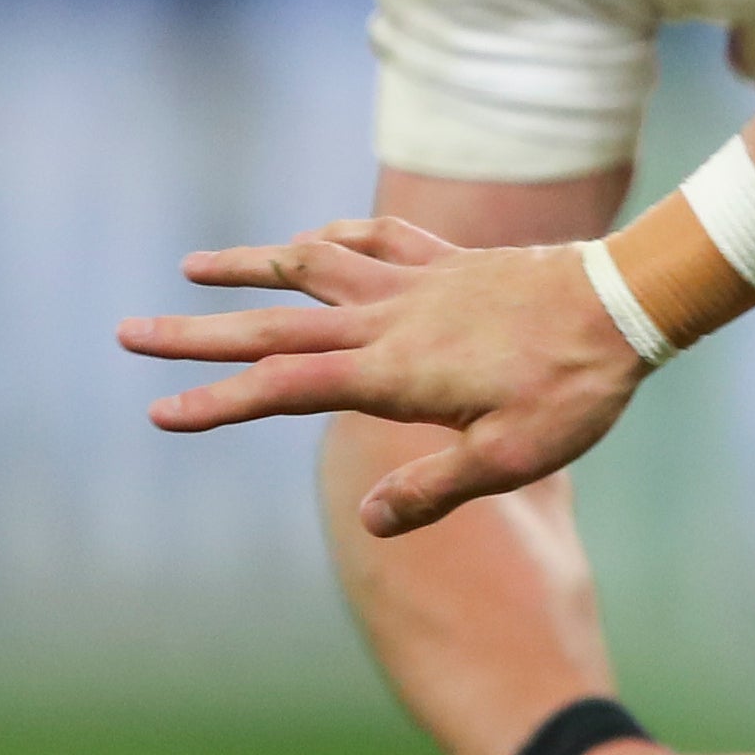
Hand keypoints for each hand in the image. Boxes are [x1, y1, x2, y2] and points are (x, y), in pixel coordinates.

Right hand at [117, 217, 645, 532]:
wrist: (626, 302)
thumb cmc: (573, 389)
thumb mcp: (510, 458)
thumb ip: (433, 488)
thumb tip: (367, 520)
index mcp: (393, 371)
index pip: (285, 388)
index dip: (219, 402)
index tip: (159, 411)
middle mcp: (389, 318)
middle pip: (274, 324)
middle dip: (197, 333)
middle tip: (128, 331)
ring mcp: (416, 281)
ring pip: (312, 264)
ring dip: (249, 266)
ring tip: (192, 267)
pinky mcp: (448, 261)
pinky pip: (377, 236)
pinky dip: (336, 234)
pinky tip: (314, 238)